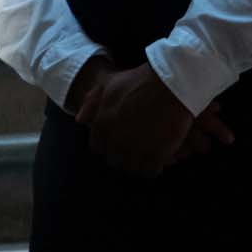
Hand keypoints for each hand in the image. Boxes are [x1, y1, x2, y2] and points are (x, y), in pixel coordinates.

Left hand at [78, 58, 230, 176]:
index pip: (98, 147)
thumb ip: (92, 102)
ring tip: (148, 158)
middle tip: (136, 151)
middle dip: (123, 156)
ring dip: (139, 165)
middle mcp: (115, 139)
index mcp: (101, 124)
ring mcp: (135, 148)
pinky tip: (161, 161)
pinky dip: (154, 169)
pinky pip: (150, 172)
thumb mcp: (109, 84)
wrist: (171, 82)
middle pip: (115, 159)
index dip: (109, 146)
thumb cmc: (140, 80)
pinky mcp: (156, 154)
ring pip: (132, 169)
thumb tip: (80, 120)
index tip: (119, 143)